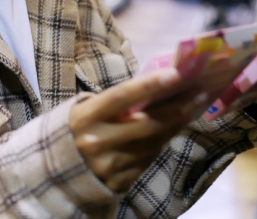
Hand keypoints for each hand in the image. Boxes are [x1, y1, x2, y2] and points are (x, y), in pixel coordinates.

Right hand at [69, 68, 206, 191]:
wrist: (58, 169)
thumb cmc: (80, 129)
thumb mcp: (90, 110)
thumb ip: (117, 102)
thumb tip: (157, 88)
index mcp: (86, 117)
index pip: (121, 96)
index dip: (149, 85)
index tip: (175, 74)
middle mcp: (97, 142)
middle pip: (146, 123)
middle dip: (176, 108)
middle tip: (198, 94)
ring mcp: (108, 165)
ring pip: (152, 144)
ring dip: (173, 126)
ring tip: (188, 110)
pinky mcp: (118, 182)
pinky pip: (147, 160)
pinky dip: (160, 145)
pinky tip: (169, 132)